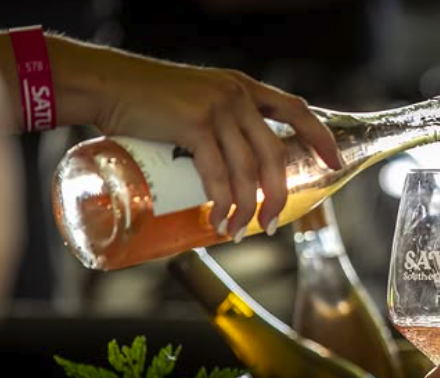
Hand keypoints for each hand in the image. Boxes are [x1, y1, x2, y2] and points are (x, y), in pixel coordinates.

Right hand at [91, 56, 340, 238]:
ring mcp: (217, 108)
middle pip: (274, 154)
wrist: (104, 84)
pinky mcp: (194, 124)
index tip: (334, 163)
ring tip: (237, 232)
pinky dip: (221, 202)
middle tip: (271, 224)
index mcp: (243, 88)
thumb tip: (231, 170)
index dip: (319, 137)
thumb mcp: (196, 101)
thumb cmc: (146, 101)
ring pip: (247, 170)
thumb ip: (219, 124)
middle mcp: (237, 95)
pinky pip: (218, 173)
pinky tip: (218, 219)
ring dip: (246, 207)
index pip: (295, 110)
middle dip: (277, 195)